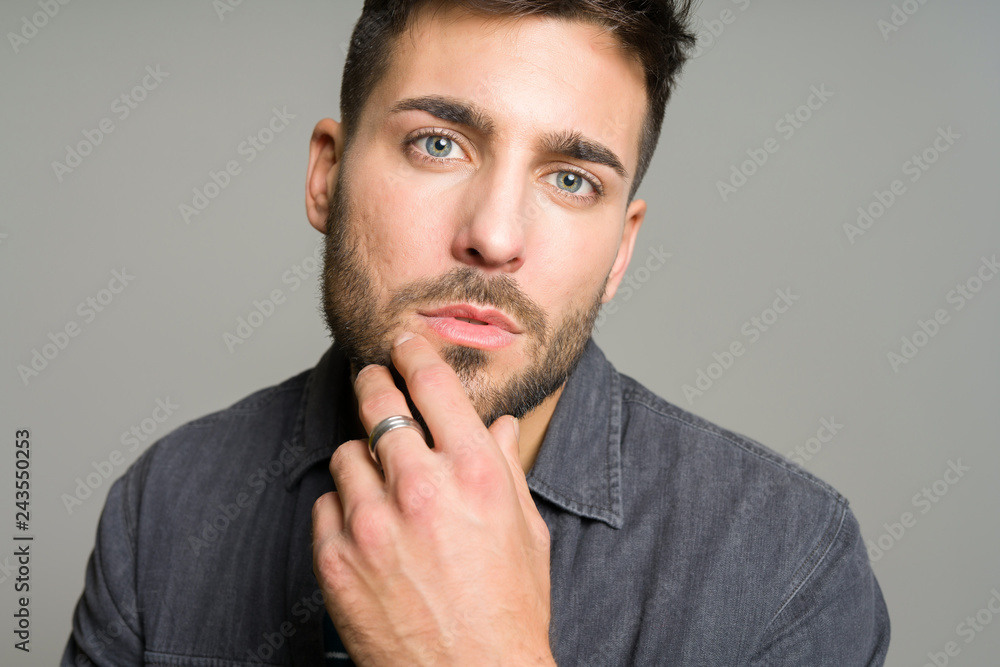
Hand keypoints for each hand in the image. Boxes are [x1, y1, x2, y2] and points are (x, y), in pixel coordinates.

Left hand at [311, 331, 555, 665]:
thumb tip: (499, 426)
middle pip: (378, 404)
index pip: (433, 384)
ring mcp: (372, 524)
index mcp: (474, 473)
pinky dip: (344, 508)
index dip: (414, 353)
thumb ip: (505, 468)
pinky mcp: (336, 559)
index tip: (403, 343)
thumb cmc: (509, 610)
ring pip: (347, 454)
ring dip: (363, 459)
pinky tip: (368, 528)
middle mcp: (420, 488)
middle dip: (374, 382)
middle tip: (373, 378)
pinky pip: (325, 504)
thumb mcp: (526, 530)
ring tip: (383, 483)